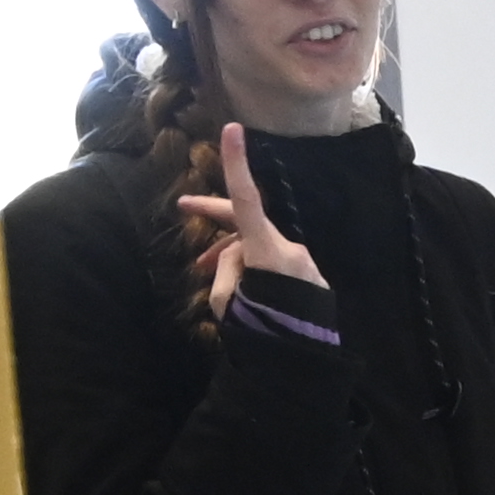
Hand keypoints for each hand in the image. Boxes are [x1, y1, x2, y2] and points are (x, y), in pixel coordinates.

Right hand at [169, 117, 320, 326]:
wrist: (302, 364)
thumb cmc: (259, 331)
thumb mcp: (225, 301)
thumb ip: (226, 267)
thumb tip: (233, 254)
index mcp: (267, 251)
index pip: (247, 199)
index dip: (238, 164)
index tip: (232, 130)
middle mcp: (289, 249)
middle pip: (248, 222)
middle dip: (215, 216)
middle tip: (184, 207)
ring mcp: (303, 263)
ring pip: (260, 248)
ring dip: (233, 254)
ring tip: (203, 271)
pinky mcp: (311, 277)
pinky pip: (276, 264)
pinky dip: (255, 269)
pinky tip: (241, 289)